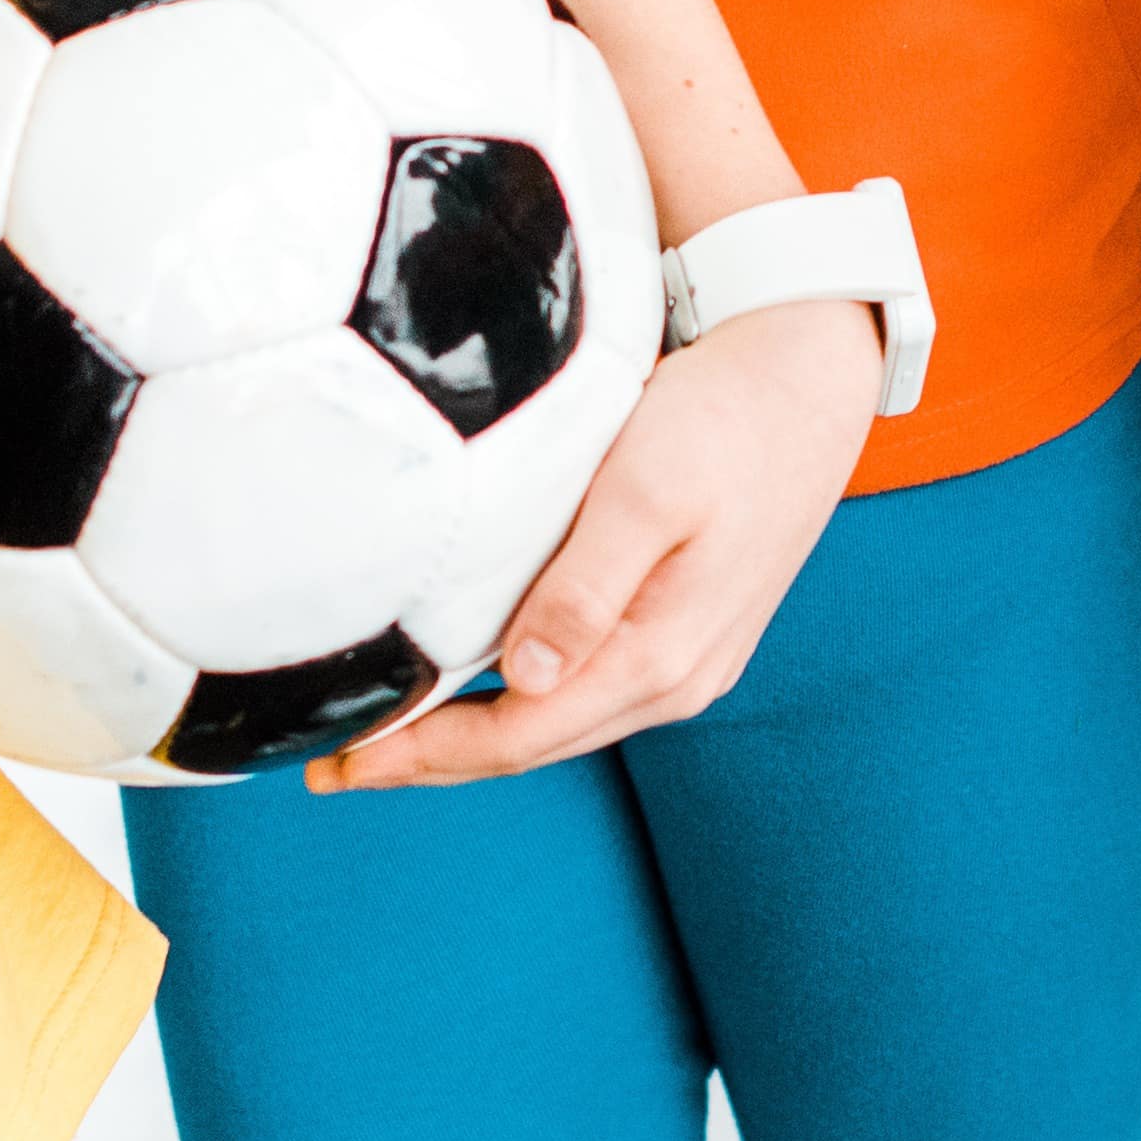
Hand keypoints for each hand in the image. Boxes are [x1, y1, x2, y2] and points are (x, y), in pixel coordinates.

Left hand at [315, 299, 884, 786]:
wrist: (808, 375)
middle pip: (532, 746)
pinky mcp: (687, 626)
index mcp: (663, 658)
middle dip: (430, 761)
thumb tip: (526, 678)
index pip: (517, 738)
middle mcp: (679, 678)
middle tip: (332, 765)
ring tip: (388, 734)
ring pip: (558, 723)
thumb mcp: (646, 490)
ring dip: (470, 735)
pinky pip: (586, 688)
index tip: (335, 765)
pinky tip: (476, 681)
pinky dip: (518, 699)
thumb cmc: (723, 419)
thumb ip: (585, 588)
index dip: (419, 759)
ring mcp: (689, 659)